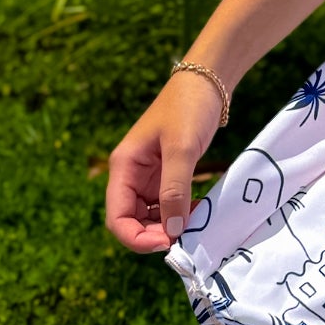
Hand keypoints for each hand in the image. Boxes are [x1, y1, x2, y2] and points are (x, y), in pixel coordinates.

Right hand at [105, 73, 224, 254]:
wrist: (208, 82)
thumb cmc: (189, 107)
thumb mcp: (182, 148)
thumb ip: (175, 189)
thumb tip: (173, 230)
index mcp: (124, 167)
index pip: (116, 217)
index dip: (135, 238)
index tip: (166, 243)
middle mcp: (131, 175)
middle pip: (131, 221)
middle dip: (153, 235)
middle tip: (184, 239)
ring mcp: (149, 176)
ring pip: (150, 216)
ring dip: (167, 227)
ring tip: (194, 225)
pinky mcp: (167, 174)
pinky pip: (166, 204)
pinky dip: (179, 213)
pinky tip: (197, 212)